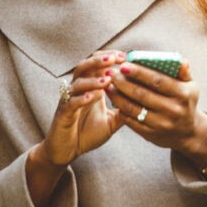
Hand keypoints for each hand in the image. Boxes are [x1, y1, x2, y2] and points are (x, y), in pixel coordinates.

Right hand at [40, 50, 126, 166]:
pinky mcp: (63, 114)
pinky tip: (93, 96)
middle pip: (84, 66)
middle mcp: (78, 90)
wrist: (67, 151)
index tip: (126, 55)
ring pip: (77, 83)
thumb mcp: (111, 122)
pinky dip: (82, 98)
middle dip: (99, 60)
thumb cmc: (88, 133)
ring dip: (93, 79)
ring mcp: (69, 101)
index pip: (97, 65)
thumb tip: (144, 103)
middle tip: (115, 59)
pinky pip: (71, 103)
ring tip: (107, 79)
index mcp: (90, 88)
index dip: (109, 58)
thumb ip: (124, 111)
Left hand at [109, 60, 206, 165]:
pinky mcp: (150, 134)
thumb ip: (183, 72)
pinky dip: (120, 109)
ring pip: (133, 108)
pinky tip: (114, 100)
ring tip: (108, 85)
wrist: (187, 132)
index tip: (124, 64)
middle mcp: (173, 110)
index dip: (139, 73)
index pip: (158, 81)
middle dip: (123, 82)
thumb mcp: (191, 86)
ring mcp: (161, 124)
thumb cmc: (185, 102)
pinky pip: (131, 120)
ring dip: (118, 96)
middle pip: (142, 94)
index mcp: (183, 94)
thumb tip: (180, 60)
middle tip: (111, 73)